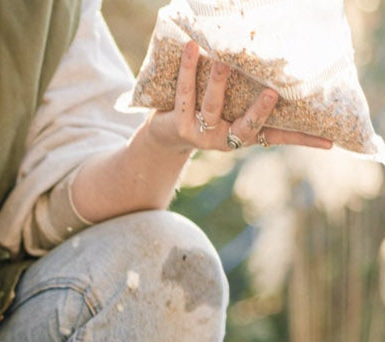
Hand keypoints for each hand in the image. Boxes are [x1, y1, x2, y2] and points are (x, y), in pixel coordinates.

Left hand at [148, 41, 333, 153]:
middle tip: (272, 93)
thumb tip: (288, 68)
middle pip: (247, 126)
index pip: (280, 136)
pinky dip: (188, 69)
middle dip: (260, 111)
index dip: (304, 140)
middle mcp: (226, 138)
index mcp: (245, 135)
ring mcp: (202, 133)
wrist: (165, 137)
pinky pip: (185, 93)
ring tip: (223, 61)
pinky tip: (193, 48)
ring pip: (213, 106)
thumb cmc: (209, 115)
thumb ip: (256, 97)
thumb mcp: (236, 109)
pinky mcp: (179, 125)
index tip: (329, 140)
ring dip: (218, 82)